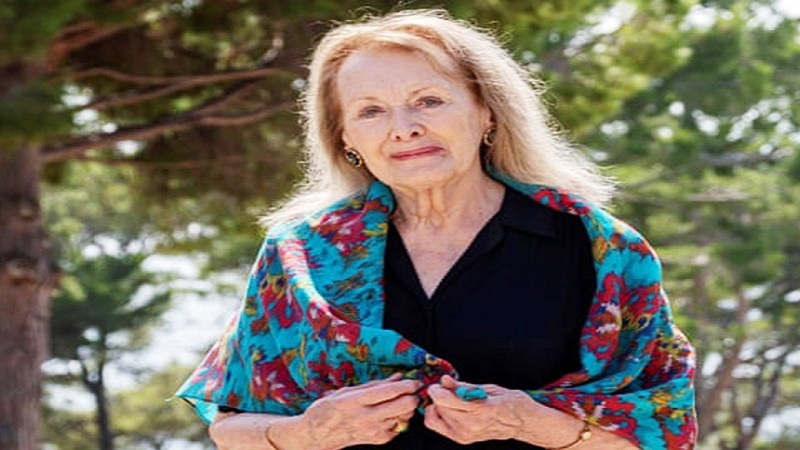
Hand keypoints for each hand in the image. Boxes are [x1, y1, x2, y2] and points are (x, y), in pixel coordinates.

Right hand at [299, 374, 421, 448]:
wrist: (319, 435)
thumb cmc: (330, 409)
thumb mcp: (347, 391)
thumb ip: (375, 384)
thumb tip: (397, 377)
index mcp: (356, 401)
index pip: (389, 392)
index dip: (407, 385)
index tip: (414, 380)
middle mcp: (366, 417)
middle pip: (403, 406)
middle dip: (413, 396)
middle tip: (412, 391)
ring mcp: (374, 430)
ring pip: (405, 416)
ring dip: (407, 407)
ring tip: (400, 401)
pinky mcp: (379, 439)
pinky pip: (399, 427)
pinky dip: (399, 418)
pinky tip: (390, 414)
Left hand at [424, 375, 533, 444]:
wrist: (524, 424)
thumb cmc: (513, 404)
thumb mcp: (490, 388)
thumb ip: (464, 386)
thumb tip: (445, 381)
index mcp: (480, 411)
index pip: (445, 401)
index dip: (437, 390)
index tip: (438, 384)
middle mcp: (470, 426)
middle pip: (438, 409)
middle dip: (438, 396)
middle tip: (447, 388)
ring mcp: (465, 435)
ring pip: (435, 419)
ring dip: (438, 407)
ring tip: (450, 399)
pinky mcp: (462, 440)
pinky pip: (439, 427)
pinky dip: (440, 416)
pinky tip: (451, 408)